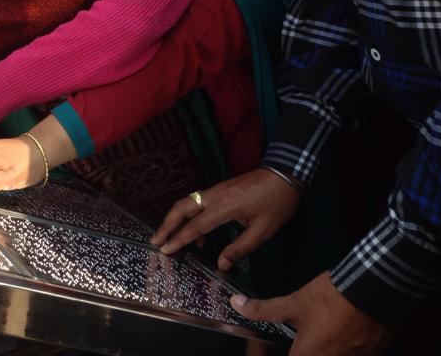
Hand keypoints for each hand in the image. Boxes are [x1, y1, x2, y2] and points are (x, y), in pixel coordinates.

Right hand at [151, 168, 300, 270]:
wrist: (284, 174)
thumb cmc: (277, 203)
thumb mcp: (263, 231)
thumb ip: (241, 248)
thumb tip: (221, 264)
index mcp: (224, 207)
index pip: (195, 226)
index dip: (179, 239)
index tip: (165, 250)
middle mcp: (214, 196)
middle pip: (181, 208)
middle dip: (166, 225)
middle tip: (156, 241)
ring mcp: (215, 190)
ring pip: (187, 203)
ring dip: (175, 219)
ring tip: (170, 238)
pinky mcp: (219, 189)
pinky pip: (197, 201)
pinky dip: (189, 215)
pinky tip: (198, 233)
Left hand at [232, 272, 390, 354]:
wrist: (373, 290)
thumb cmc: (332, 298)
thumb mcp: (294, 304)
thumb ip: (263, 310)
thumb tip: (236, 304)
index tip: (265, 352)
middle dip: (298, 351)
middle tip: (298, 341)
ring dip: (323, 349)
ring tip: (319, 334)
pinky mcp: (371, 354)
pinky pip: (351, 355)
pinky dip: (342, 348)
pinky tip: (338, 333)